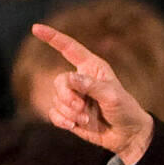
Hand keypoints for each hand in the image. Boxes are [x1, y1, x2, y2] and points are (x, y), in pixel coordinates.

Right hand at [31, 23, 154, 163]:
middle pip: (59, 81)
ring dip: (71, 112)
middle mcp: (80, 80)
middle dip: (67, 96)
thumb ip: (92, 86)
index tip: (36, 28)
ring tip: (88, 119)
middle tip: (81, 107)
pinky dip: (62, 121)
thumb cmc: (125, 111)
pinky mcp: (69, 113)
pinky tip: (74, 125)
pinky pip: (54, 113)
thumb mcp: (113, 96)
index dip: (52, 37)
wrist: (128, 136)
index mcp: (92, 68)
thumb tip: (70, 79)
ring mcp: (74, 97)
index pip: (69, 49)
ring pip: (56, 100)